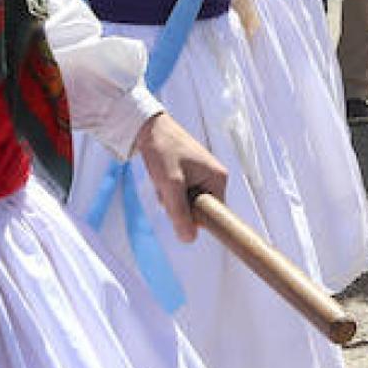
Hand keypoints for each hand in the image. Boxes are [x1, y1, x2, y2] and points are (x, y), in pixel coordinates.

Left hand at [134, 112, 228, 241]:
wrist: (148, 128)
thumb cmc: (163, 151)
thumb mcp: (170, 185)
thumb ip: (180, 213)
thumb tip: (189, 239)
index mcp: (218, 179)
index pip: (214, 215)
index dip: (196, 218)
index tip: (179, 211)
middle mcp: (215, 178)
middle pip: (199, 210)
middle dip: (179, 206)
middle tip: (167, 191)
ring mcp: (203, 176)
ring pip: (188, 203)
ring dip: (172, 199)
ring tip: (163, 181)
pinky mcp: (191, 174)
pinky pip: (182, 194)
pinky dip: (169, 192)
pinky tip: (162, 179)